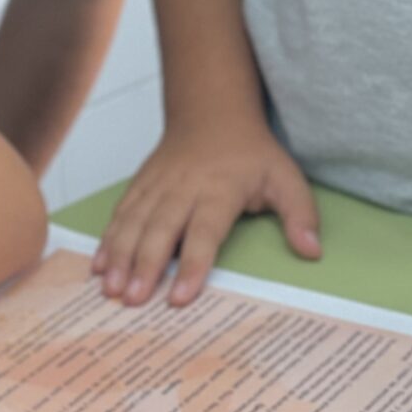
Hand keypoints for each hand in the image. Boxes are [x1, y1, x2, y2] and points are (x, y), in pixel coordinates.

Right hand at [92, 115, 320, 307]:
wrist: (211, 112)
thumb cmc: (250, 153)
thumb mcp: (286, 177)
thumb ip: (300, 214)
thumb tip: (312, 251)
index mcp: (219, 190)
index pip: (204, 231)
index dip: (192, 264)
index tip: (180, 296)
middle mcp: (183, 188)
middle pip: (160, 230)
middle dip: (145, 265)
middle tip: (133, 299)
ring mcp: (157, 187)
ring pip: (134, 223)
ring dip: (120, 256)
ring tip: (110, 289)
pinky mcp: (140, 186)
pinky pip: (121, 214)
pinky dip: (107, 240)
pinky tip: (99, 266)